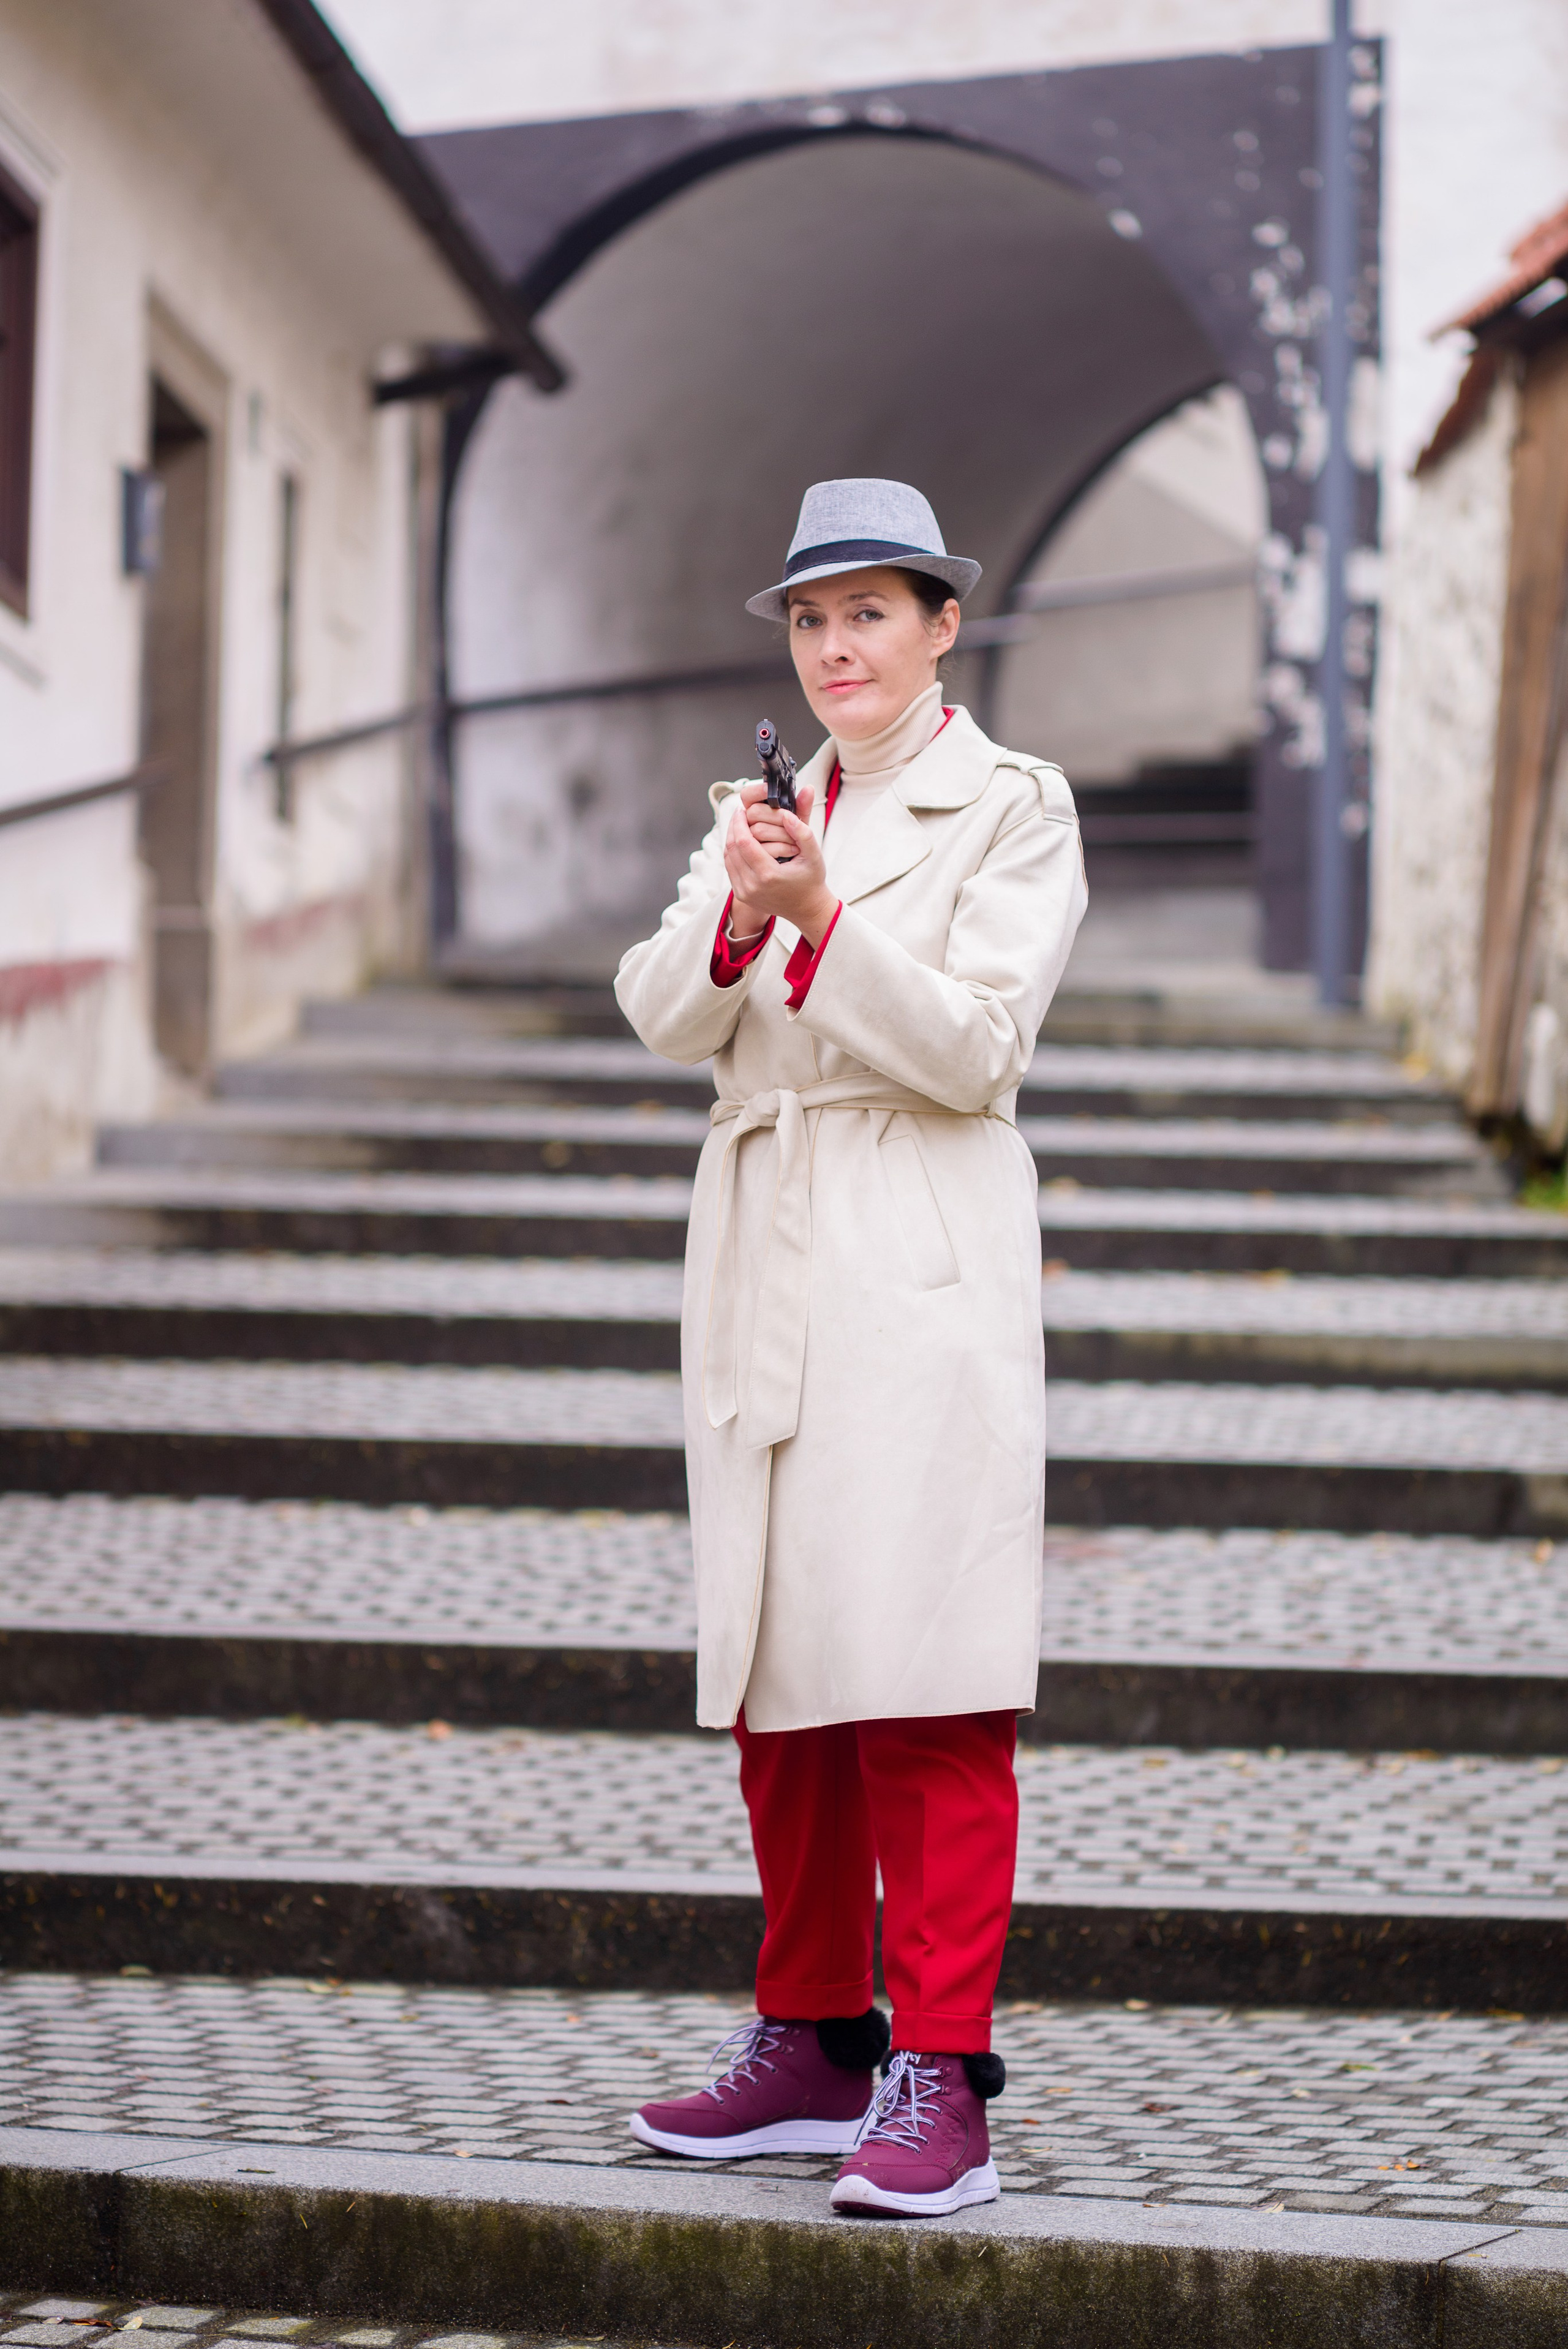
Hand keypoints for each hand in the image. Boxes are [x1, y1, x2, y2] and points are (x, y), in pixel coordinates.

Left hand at [724, 780, 838, 948]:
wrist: (807, 909)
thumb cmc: (811, 880)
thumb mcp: (814, 855)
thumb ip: (803, 832)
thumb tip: (787, 815)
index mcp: (768, 875)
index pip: (743, 842)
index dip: (739, 823)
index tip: (742, 809)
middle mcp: (752, 886)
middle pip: (731, 849)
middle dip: (733, 828)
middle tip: (739, 814)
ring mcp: (744, 892)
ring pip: (728, 858)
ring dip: (731, 839)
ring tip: (739, 825)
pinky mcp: (741, 895)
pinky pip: (730, 868)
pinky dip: (733, 852)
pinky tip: (741, 841)